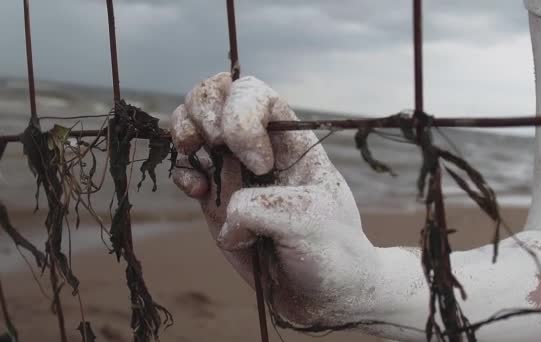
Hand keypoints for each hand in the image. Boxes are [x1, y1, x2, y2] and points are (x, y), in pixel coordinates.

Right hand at [170, 72, 378, 326]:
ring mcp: (233, 169)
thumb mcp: (309, 222)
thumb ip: (260, 206)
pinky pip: (183, 165)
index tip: (260, 165)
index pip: (254, 93)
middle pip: (216, 93)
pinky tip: (198, 193)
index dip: (242, 117)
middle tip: (213, 146)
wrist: (322, 294)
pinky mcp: (215, 197)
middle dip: (204, 112)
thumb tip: (223, 210)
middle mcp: (259, 145)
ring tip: (199, 165)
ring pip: (192, 121)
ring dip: (184, 134)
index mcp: (290, 139)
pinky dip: (180, 172)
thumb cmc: (330, 252)